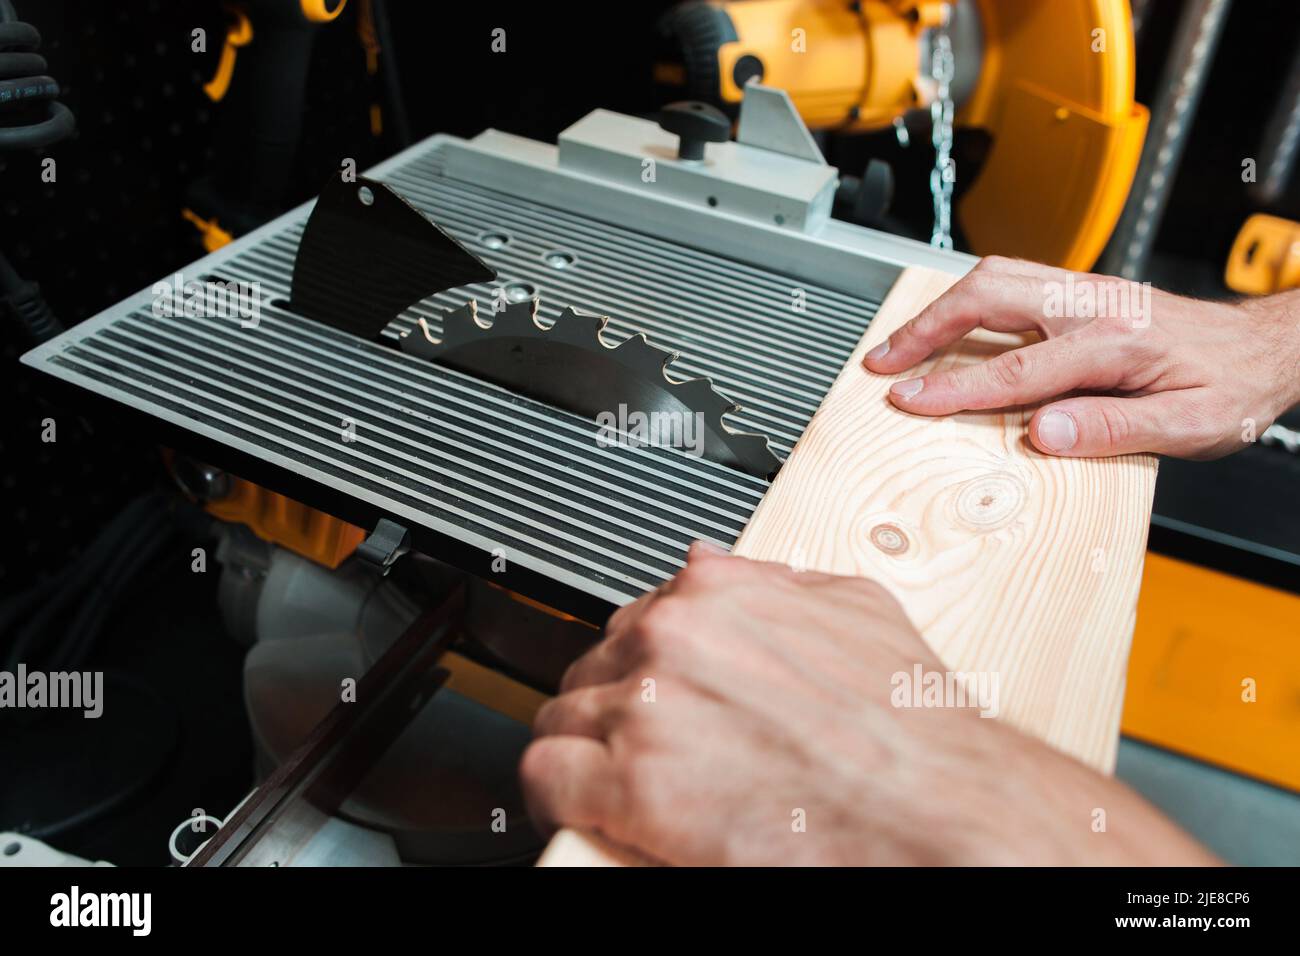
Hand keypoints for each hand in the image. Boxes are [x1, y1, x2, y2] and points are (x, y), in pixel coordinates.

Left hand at [520, 543, 1215, 865]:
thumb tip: (713, 563)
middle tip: (644, 739)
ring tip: (615, 775)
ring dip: (584, 745)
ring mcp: (646, 710)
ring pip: (563, 716)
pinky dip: (557, 792)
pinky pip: (548, 774)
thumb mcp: (855, 608)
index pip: (636, 617)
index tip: (650, 686)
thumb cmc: (908, 724)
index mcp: (715, 594)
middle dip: (614, 701)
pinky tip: (584, 804)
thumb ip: (769, 580)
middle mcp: (671, 639)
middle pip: (596, 664)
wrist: (934, 804)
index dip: (642, 661)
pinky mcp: (631, 784)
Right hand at [863, 256, 1299, 458]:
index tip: (909, 400)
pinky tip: (952, 322)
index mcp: (1115, 342)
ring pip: (995, 277)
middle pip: (988, 297)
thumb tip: (1043, 434)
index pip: (1017, 370)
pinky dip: (967, 300)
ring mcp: (1087, 292)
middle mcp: (1094, 305)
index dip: (955, 387)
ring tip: (902, 343)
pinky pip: (1011, 281)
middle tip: (883, 362)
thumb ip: (1114, 428)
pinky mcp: (1084, 292)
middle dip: (926, 330)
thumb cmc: (1232, 387)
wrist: (1267, 348)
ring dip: (941, 309)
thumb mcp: (1189, 426)